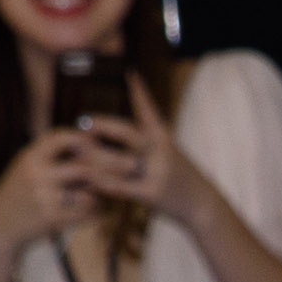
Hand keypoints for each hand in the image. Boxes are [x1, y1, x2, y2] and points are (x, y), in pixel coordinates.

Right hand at [0, 125, 99, 250]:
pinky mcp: (51, 219)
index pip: (61, 137)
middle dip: (100, 174)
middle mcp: (37, 174)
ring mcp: (44, 197)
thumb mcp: (26, 167)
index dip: (82, 139)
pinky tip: (89, 214)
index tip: (95, 145)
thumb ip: (50, 155)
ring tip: (93, 199)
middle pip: (83, 168)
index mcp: (30, 156)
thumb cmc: (18, 194)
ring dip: (96, 198)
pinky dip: (92, 214)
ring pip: (88, 194)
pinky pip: (84, 215)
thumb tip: (87, 140)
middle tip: (109, 179)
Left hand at [71, 75, 188, 220]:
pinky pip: (121, 187)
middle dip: (104, 125)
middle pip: (127, 132)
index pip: (150, 110)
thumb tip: (128, 132)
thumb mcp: (171, 154)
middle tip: (84, 120)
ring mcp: (157, 171)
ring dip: (95, 156)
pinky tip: (87, 180)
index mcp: (164, 137)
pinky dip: (102, 183)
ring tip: (76, 150)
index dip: (140, 92)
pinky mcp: (152, 193)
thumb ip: (151, 142)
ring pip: (119, 160)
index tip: (131, 73)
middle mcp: (160, 150)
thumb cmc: (184, 181)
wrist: (205, 207)